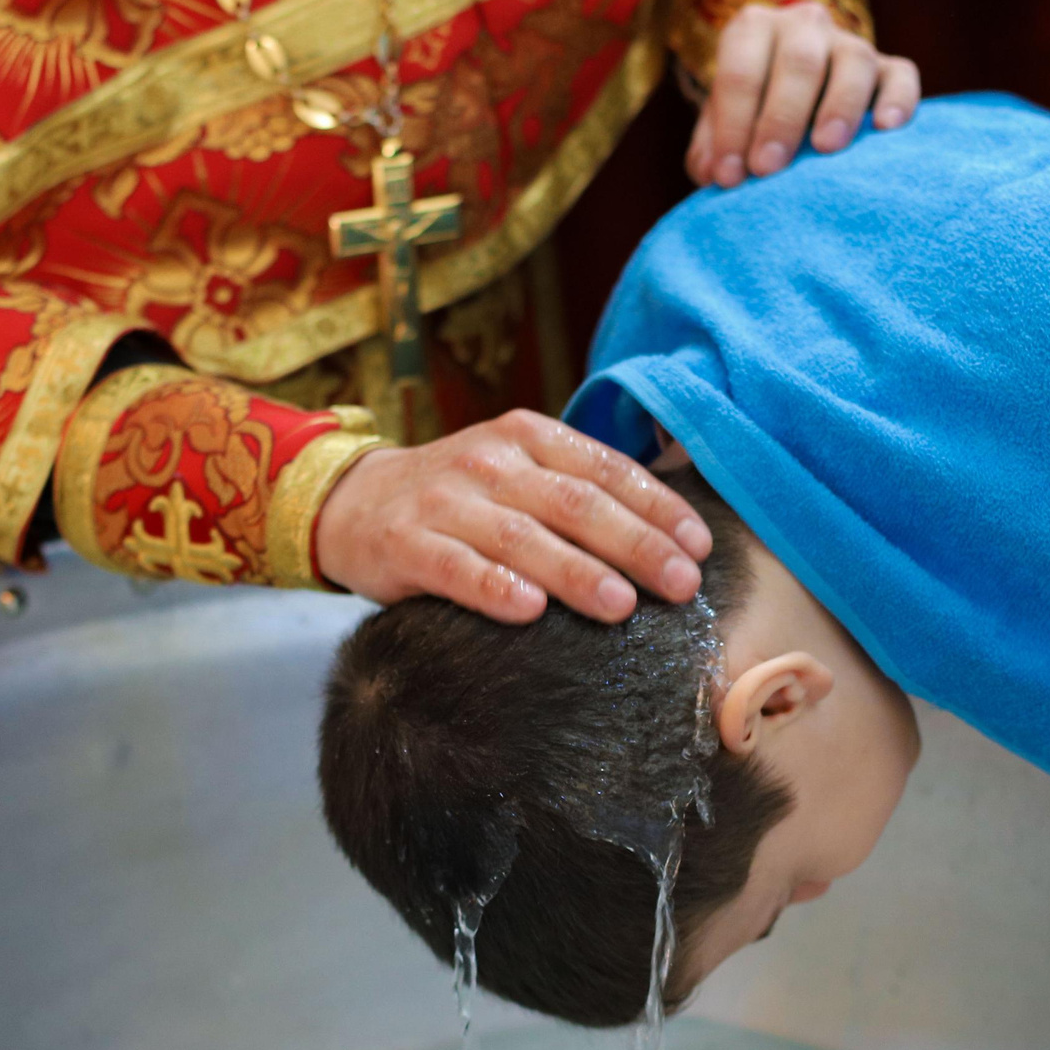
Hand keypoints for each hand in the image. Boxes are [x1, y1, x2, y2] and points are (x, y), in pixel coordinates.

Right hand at [314, 410, 711, 623]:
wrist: (351, 502)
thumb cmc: (459, 499)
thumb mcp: (517, 471)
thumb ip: (579, 489)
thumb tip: (673, 534)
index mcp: (527, 437)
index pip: (605, 469)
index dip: (657, 507)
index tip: (699, 546)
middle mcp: (489, 461)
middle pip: (574, 503)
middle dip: (636, 544)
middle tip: (681, 584)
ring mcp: (444, 502)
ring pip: (521, 536)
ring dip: (576, 572)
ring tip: (622, 606)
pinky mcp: (404, 544)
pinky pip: (455, 567)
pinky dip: (494, 588)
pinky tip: (530, 612)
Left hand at [687, 1, 919, 188]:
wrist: (795, 104)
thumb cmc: (750, 117)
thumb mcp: (723, 126)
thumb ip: (712, 148)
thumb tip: (713, 172)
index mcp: (752, 30)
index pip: (740, 72)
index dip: (732, 125)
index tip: (730, 175)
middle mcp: (802, 25)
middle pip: (798, 62)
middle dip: (780, 117)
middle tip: (768, 168)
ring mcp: (849, 43)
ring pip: (854, 60)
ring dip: (839, 105)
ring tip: (826, 147)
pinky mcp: (889, 67)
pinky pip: (901, 75)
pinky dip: (897, 99)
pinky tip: (885, 128)